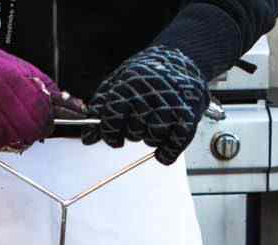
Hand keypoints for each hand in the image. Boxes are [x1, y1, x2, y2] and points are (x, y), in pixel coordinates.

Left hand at [81, 46, 210, 165]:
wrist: (182, 58)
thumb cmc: (146, 74)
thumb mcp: (118, 82)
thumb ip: (101, 108)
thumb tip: (87, 138)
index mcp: (130, 84)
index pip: (113, 118)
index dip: (109, 133)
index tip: (113, 136)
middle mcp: (151, 93)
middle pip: (133, 131)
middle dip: (132, 133)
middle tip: (137, 123)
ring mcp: (171, 105)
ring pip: (152, 138)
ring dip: (150, 139)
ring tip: (153, 125)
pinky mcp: (189, 116)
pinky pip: (173, 145)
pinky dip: (166, 152)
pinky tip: (163, 148)